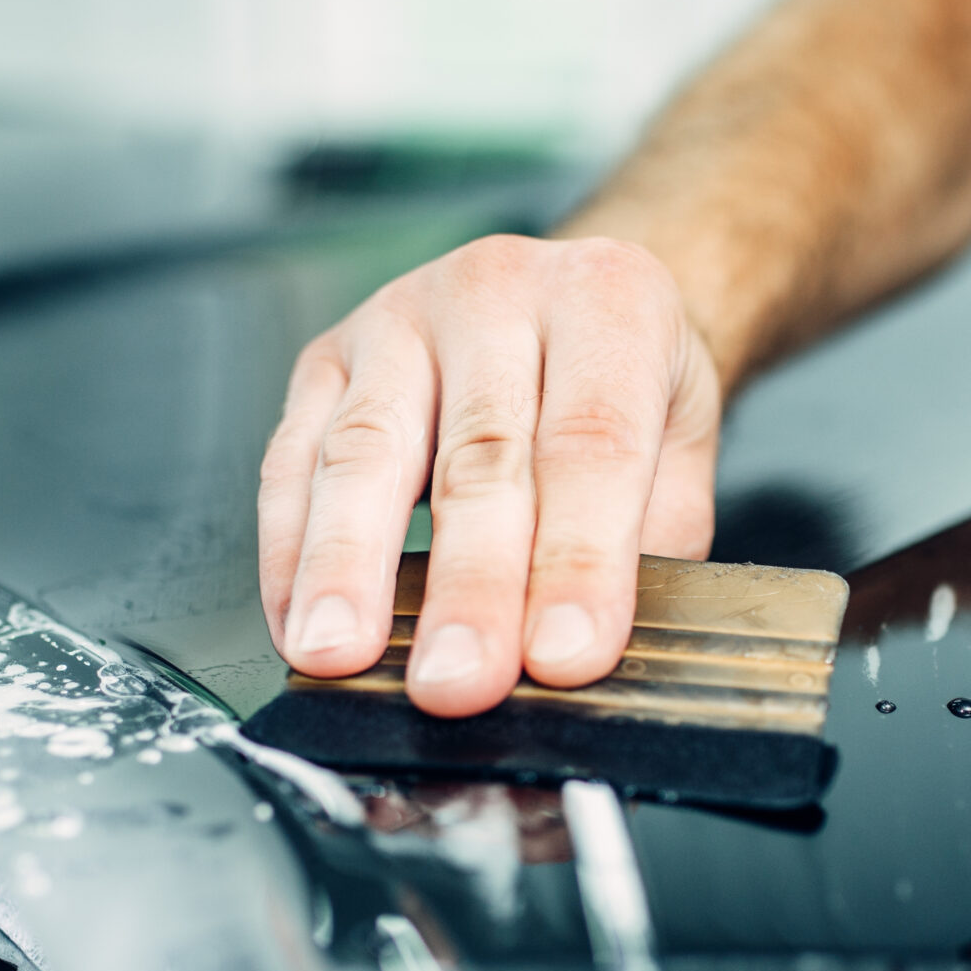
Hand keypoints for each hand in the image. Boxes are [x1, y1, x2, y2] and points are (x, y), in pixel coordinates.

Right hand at [258, 235, 722, 716]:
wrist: (578, 302)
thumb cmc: (629, 389)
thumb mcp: (680, 454)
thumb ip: (646, 549)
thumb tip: (584, 658)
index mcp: (608, 301)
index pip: (593, 443)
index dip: (577, 559)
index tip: (561, 658)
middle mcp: (498, 291)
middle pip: (480, 453)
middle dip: (468, 584)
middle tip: (458, 679)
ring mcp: (400, 318)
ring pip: (367, 450)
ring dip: (348, 567)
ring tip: (341, 654)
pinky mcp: (326, 359)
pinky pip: (292, 461)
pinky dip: (290, 552)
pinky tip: (299, 622)